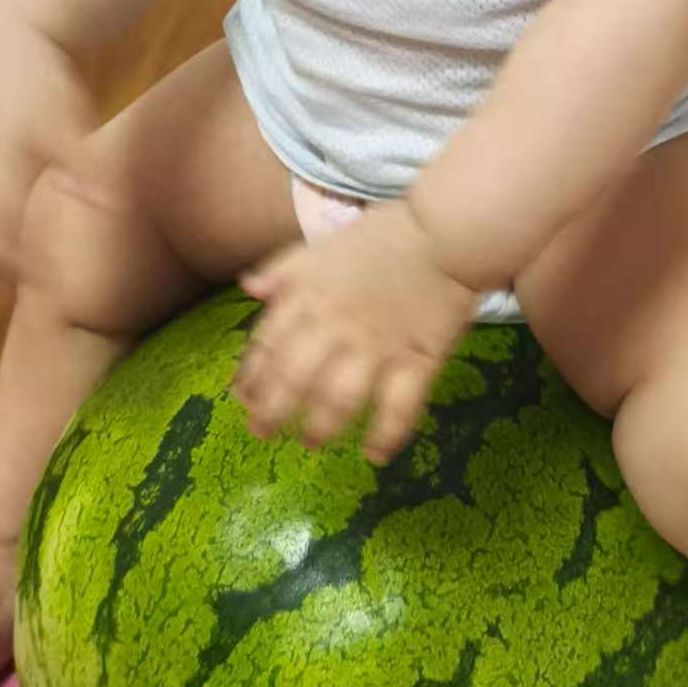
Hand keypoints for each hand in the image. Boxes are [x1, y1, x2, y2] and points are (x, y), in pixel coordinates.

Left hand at [237, 199, 480, 462]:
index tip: (241, 396)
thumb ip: (286, 268)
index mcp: (310, 296)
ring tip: (311, 441)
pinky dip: (386, 434)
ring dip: (320, 426)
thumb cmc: (385, 235)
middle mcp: (336, 325)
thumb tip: (250, 288)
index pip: (269, 343)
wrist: (446, 232)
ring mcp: (377, 346)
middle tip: (262, 432)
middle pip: (294, 378)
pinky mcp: (418, 360)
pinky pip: (399, 406)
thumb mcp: (324, 244)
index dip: (251, 375)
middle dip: (272, 411)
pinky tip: (374, 454)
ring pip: (338, 398)